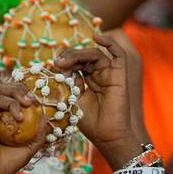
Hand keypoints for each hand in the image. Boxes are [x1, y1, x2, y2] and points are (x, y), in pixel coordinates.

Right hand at [0, 83, 47, 173]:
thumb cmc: (4, 166)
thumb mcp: (27, 149)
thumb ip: (37, 135)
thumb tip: (46, 118)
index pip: (10, 98)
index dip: (24, 95)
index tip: (38, 104)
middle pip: (4, 89)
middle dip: (21, 89)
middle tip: (34, 100)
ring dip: (16, 92)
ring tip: (28, 103)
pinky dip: (11, 104)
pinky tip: (20, 117)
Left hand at [54, 30, 142, 167]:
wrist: (107, 136)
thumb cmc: (91, 123)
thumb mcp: (72, 100)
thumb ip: (68, 84)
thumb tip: (59, 68)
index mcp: (87, 80)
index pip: (75, 63)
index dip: (64, 61)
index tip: (52, 67)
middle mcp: (99, 74)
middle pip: (83, 56)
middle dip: (69, 57)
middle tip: (57, 64)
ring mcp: (110, 73)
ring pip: (95, 54)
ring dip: (79, 54)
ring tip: (65, 61)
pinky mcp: (120, 74)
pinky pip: (118, 54)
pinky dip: (110, 42)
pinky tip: (97, 36)